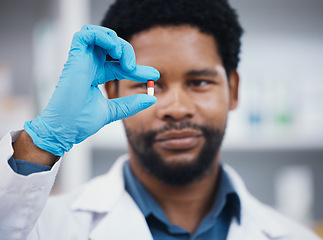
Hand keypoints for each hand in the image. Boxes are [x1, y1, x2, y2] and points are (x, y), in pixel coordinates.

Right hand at [24, 25, 158, 155]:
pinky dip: (102, 37)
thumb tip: (152, 100)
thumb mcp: (113, 111)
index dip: (138, 68)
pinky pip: (85, 34)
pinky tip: (114, 52)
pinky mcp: (74, 58)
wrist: (65, 129)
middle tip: (133, 69)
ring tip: (124, 59)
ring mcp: (82, 60)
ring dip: (116, 42)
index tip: (155, 75)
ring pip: (100, 35)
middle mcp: (90, 65)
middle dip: (128, 52)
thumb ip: (130, 104)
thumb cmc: (81, 121)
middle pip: (112, 46)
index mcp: (96, 75)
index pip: (120, 66)